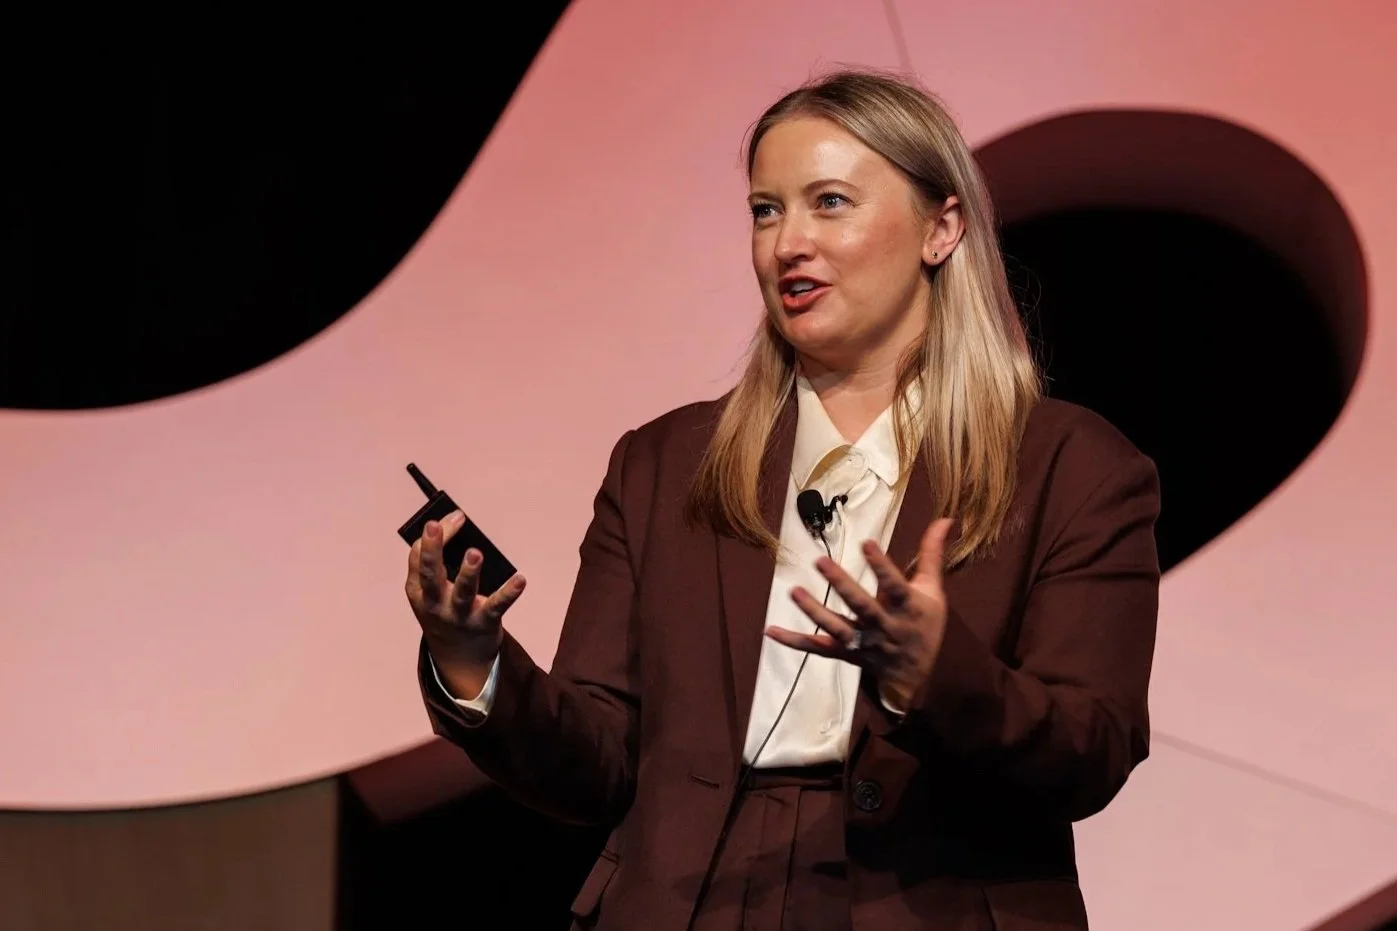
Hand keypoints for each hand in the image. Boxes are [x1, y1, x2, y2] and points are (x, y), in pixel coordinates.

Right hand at [405, 510, 526, 693]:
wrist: (459, 655)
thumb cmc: (445, 608)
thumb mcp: (430, 591)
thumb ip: (438, 563)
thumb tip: (457, 526)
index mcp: (418, 591)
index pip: (418, 559)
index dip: (431, 537)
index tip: (451, 516)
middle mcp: (435, 603)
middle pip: (430, 575)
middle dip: (432, 550)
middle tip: (435, 525)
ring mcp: (459, 615)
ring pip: (463, 593)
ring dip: (468, 573)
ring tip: (475, 553)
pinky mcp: (484, 622)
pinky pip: (496, 607)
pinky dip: (509, 593)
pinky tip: (520, 580)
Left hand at [766, 518, 953, 712]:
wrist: (914, 676)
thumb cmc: (923, 626)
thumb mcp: (932, 591)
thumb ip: (931, 555)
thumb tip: (945, 519)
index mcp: (908, 608)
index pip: (895, 586)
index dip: (882, 566)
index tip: (867, 542)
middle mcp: (884, 627)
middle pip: (862, 606)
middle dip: (842, 585)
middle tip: (820, 561)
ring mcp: (863, 643)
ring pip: (837, 629)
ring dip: (814, 612)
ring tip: (794, 593)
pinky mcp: (845, 655)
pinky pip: (817, 649)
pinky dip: (794, 642)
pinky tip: (770, 630)